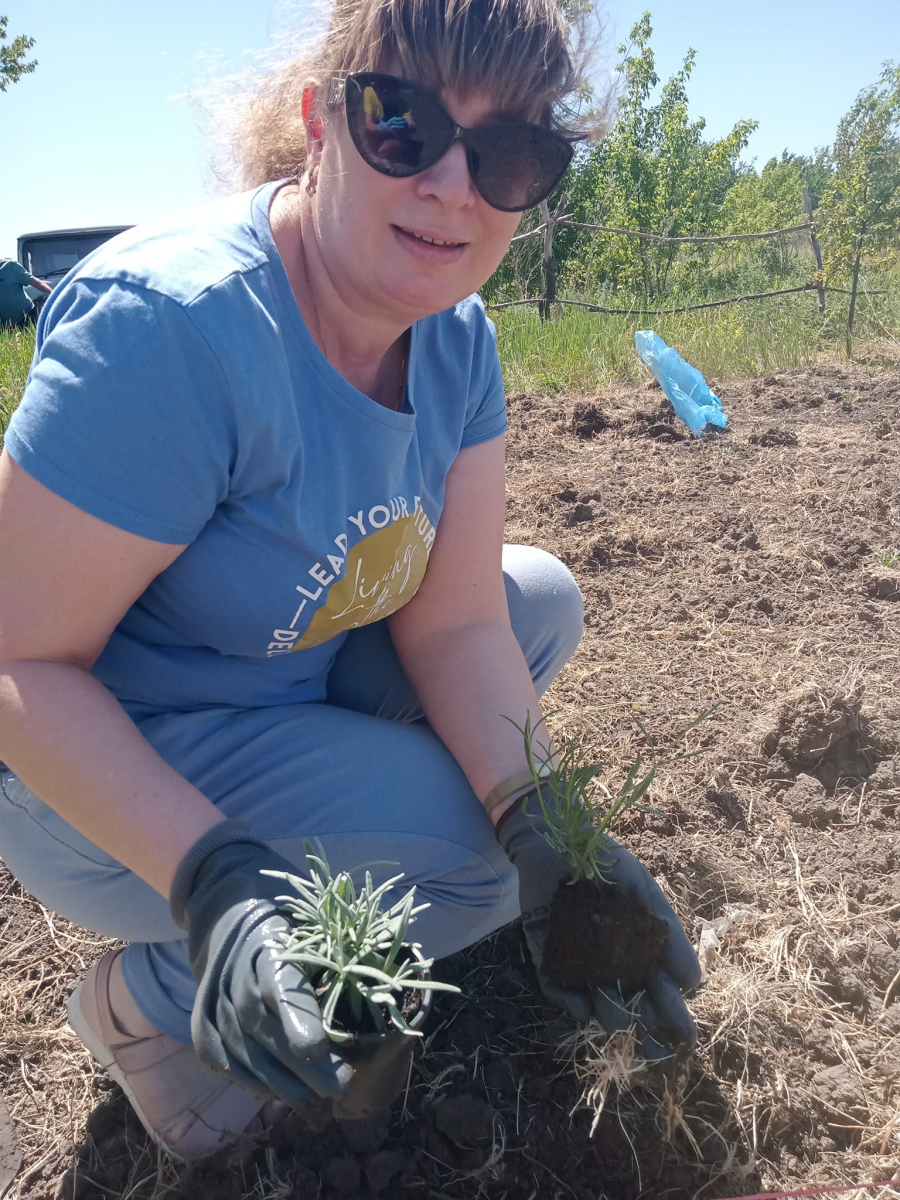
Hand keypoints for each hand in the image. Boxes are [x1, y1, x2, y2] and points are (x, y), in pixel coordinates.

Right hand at [169, 822, 350, 1108]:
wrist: (227, 908)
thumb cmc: (288, 918)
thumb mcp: (314, 921)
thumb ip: (346, 950)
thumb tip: (410, 967)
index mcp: (269, 944)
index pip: (282, 988)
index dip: (299, 1023)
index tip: (319, 1049)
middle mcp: (235, 975)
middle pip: (268, 1032)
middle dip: (304, 1067)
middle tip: (340, 1088)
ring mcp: (213, 1001)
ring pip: (246, 1055)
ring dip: (282, 1083)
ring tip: (316, 1099)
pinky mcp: (200, 1024)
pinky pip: (226, 1063)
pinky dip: (253, 1082)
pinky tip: (280, 1090)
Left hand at [496, 798, 700, 1056]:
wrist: (558, 840)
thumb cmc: (607, 863)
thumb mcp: (644, 891)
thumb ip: (667, 932)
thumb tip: (692, 982)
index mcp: (643, 952)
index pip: (663, 995)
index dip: (674, 1017)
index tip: (686, 1036)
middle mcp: (615, 966)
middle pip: (636, 1012)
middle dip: (648, 1032)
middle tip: (656, 1041)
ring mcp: (582, 967)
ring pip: (600, 1008)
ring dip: (612, 1014)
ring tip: (617, 1010)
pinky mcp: (550, 961)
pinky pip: (560, 992)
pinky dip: (572, 1001)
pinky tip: (584, 1003)